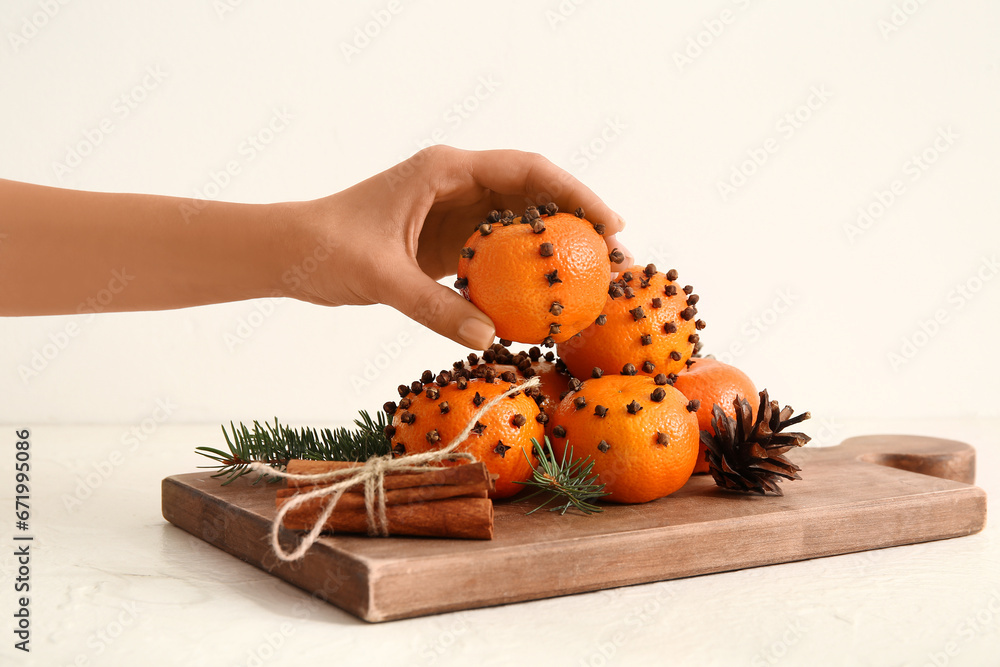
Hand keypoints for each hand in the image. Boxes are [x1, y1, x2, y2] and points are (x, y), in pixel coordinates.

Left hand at [286, 146, 630, 348]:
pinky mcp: (449, 242)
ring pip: (523, 225)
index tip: (611, 224)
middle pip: (536, 196)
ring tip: (598, 284)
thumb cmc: (326, 248)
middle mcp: (457, 184)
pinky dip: (526, 273)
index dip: (575, 192)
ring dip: (558, 251)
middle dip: (581, 225)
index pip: (526, 170)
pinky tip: (548, 300)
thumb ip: (434, 307)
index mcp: (444, 170)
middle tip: (621, 264)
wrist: (290, 252)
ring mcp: (455, 212)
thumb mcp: (381, 277)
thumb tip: (492, 339)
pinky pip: (499, 252)